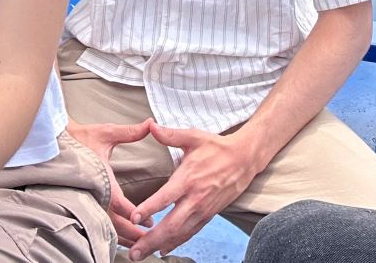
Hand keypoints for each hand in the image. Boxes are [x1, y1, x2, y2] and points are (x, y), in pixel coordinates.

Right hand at [67, 118, 153, 246]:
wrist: (54, 142)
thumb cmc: (81, 138)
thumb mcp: (106, 133)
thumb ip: (130, 132)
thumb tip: (151, 123)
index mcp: (100, 178)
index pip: (119, 203)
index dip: (135, 214)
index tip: (149, 221)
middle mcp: (92, 194)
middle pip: (113, 223)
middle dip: (133, 233)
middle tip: (149, 238)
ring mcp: (85, 201)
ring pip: (104, 227)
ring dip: (122, 237)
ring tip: (139, 243)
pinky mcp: (81, 204)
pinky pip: (95, 224)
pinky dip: (109, 233)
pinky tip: (120, 238)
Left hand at [124, 123, 260, 260]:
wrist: (244, 159)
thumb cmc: (216, 146)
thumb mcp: (193, 136)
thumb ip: (170, 134)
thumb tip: (150, 125)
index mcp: (188, 178)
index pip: (166, 197)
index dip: (149, 208)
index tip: (132, 218)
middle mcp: (195, 198)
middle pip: (171, 224)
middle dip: (150, 240)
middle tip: (133, 252)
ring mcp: (202, 210)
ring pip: (180, 234)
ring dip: (160, 246)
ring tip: (142, 255)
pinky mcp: (208, 215)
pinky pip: (190, 233)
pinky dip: (176, 243)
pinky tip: (163, 250)